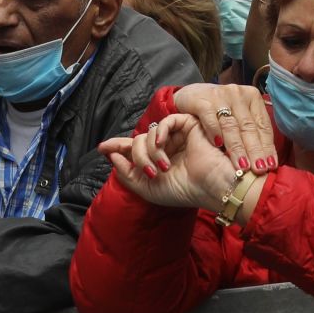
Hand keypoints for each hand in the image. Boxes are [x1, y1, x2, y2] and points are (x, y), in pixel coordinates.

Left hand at [98, 112, 243, 210]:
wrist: (211, 188)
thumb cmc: (184, 191)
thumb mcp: (147, 188)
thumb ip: (127, 174)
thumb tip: (112, 155)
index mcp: (158, 161)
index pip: (134, 149)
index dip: (118, 147)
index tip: (102, 148)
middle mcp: (166, 148)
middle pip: (138, 141)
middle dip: (137, 156)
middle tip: (149, 172)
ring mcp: (177, 137)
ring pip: (149, 133)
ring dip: (150, 151)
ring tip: (163, 167)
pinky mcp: (189, 126)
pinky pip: (166, 121)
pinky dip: (159, 132)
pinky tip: (162, 145)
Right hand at [168, 82, 278, 171]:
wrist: (192, 95)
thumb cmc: (220, 110)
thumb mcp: (239, 117)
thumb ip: (251, 132)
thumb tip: (268, 160)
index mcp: (252, 97)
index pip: (262, 125)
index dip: (267, 147)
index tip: (270, 165)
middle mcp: (238, 94)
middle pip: (248, 127)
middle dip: (255, 151)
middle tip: (259, 170)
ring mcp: (220, 95)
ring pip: (231, 126)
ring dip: (237, 148)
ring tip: (242, 166)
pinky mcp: (202, 100)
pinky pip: (210, 119)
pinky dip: (215, 133)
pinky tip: (218, 146)